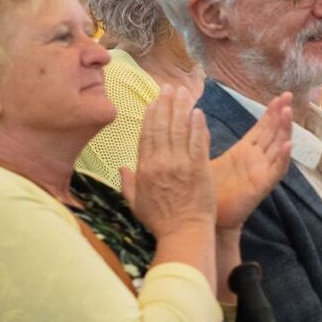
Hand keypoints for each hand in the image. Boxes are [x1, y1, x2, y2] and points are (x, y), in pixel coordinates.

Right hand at [121, 86, 215, 237]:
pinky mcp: (199, 169)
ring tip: (184, 92)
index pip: (146, 134)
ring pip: (179, 130)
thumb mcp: (136, 203)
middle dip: (166, 104)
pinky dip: (197, 126)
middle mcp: (160, 163)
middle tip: (170, 87)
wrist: (184, 234)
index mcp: (144, 169)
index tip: (154, 101)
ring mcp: (180, 165)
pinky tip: (198, 112)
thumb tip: (122, 168)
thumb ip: (128, 183)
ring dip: (181, 108)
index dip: (151, 115)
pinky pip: (197, 142)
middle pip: (162, 127)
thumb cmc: (160, 222)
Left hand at [213, 92, 293, 230]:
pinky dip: (284, 158)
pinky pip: (277, 170)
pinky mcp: (262, 186)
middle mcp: (257, 159)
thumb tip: (194, 118)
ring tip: (288, 112)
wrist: (207, 219)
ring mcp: (261, 172)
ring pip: (278, 147)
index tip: (278, 96)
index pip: (262, 127)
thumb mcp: (203, 160)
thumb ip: (202, 140)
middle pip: (273, 132)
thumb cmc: (206, 191)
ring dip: (284, 129)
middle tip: (288, 95)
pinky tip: (288, 144)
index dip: (270, 112)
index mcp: (244, 151)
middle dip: (281, 114)